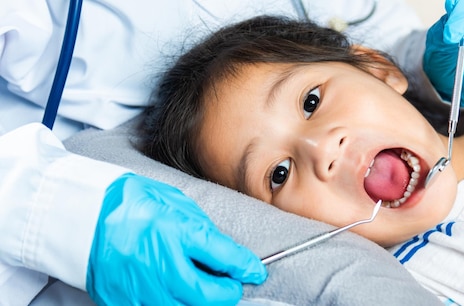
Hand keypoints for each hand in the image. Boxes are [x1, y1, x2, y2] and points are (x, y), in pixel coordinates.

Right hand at [86, 173, 265, 305]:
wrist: (81, 214)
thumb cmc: (131, 202)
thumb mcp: (174, 204)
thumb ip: (201, 231)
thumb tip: (226, 253)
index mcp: (174, 231)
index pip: (225, 257)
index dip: (246, 267)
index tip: (255, 271)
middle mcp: (159, 264)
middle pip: (209, 295)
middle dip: (228, 292)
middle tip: (232, 284)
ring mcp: (140, 289)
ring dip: (203, 302)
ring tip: (206, 288)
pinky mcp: (123, 303)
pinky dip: (176, 304)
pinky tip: (178, 293)